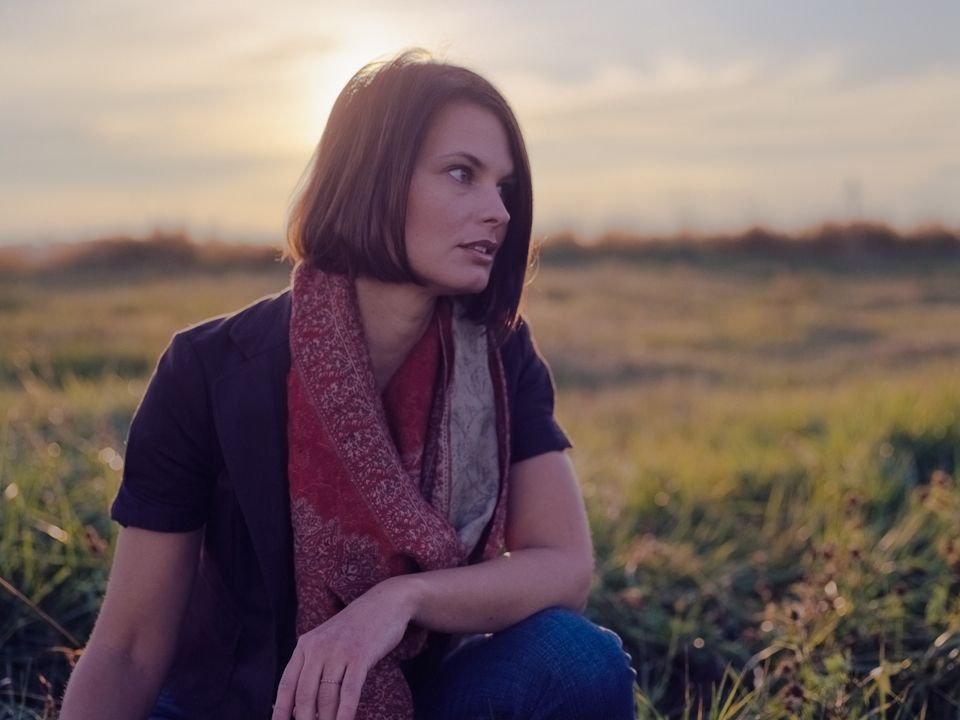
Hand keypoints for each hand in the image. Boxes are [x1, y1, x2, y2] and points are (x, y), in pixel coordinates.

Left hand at [271, 576, 417, 719]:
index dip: (281, 710)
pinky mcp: (360, 655)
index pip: (287, 684)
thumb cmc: (356, 628)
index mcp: (305, 645)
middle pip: (305, 694)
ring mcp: (339, 651)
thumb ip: (312, 667)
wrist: (385, 602)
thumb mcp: (327, 642)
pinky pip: (349, 690)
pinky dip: (346, 712)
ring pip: (327, 696)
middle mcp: (318, 648)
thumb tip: (298, 708)